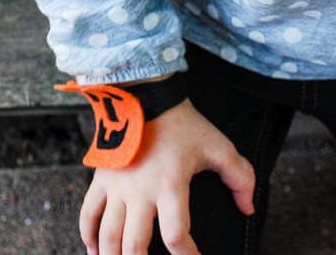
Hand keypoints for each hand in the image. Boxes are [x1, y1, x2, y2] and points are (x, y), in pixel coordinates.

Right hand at [79, 98, 254, 254]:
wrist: (146, 96)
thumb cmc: (184, 123)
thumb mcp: (219, 147)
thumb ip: (241, 178)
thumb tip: (248, 209)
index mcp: (170, 186)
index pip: (177, 235)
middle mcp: (141, 192)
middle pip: (135, 245)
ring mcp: (117, 187)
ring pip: (109, 235)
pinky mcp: (102, 178)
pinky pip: (88, 212)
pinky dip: (87, 235)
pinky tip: (93, 250)